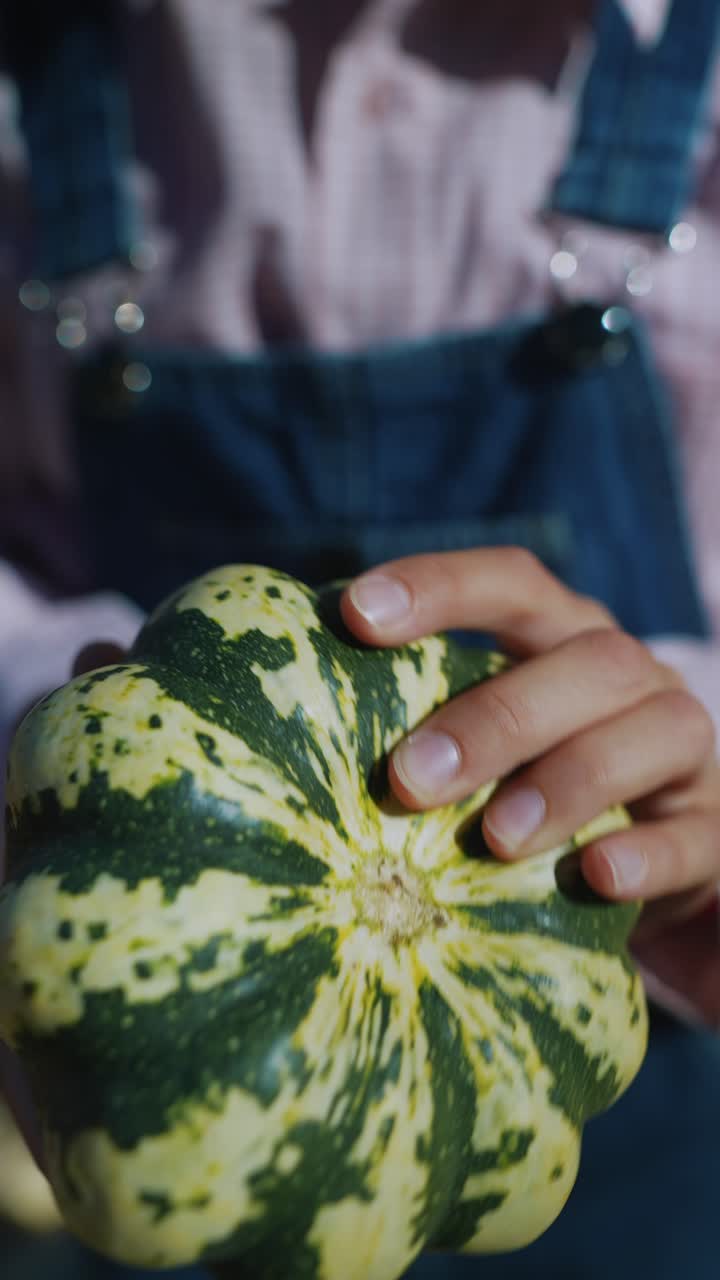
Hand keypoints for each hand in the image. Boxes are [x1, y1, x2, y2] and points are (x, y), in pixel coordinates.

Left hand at [341, 548, 719, 940]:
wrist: (660, 858)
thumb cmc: (532, 789)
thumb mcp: (484, 747)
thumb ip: (417, 728)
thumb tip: (280, 743)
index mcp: (561, 639)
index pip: (510, 583)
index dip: (439, 586)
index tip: (356, 614)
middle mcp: (631, 677)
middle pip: (589, 659)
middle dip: (496, 716)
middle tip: (407, 780)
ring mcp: (684, 749)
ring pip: (657, 729)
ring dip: (570, 780)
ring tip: (494, 840)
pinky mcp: (717, 830)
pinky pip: (700, 834)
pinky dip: (649, 853)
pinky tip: (594, 876)